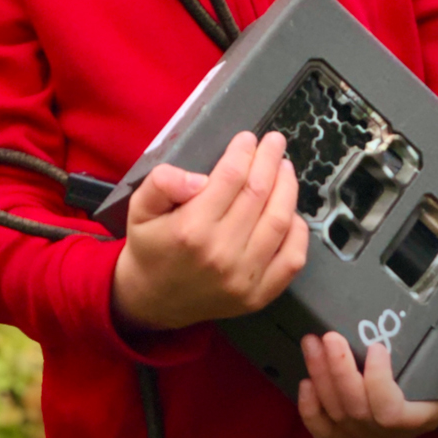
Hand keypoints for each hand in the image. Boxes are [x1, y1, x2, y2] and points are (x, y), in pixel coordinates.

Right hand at [111, 131, 308, 331]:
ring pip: (279, 221)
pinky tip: (290, 211)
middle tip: (275, 142)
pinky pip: (291, 258)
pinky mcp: (258, 295)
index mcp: (191, 228)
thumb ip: (162, 183)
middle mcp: (221, 253)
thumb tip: (199, 178)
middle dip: (269, 161)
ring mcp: (244, 278)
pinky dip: (298, 231)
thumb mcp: (139, 207)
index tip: (247, 138)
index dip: (243, 152)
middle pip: (258, 194)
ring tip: (285, 168)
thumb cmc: (149, 246)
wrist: (153, 300)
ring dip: (287, 188)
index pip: (230, 178)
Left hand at [298, 332, 437, 437]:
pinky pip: (321, 430)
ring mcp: (365, 432)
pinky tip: (305, 381)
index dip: (377, 381)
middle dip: (337, 371)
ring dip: (319, 375)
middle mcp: (389, 431)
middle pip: (354, 409)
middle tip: (329, 336)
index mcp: (419, 417)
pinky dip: (309, 408)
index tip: (377, 347)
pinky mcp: (345, 428)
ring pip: (334, 413)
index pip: (389, 412)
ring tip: (312, 341)